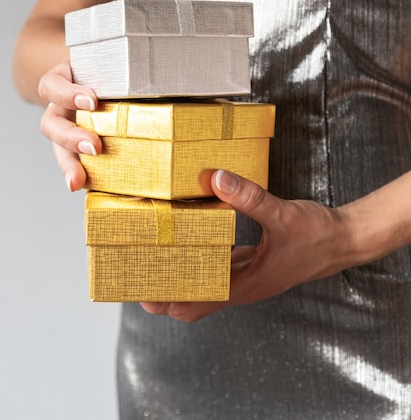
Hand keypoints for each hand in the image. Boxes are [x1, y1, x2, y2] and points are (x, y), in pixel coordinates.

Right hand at [38, 0, 156, 190]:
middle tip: (94, 145)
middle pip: (51, 122)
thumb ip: (126, 10)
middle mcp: (61, 105)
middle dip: (69, 135)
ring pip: (57, 148)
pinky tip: (84, 189)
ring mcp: (68, 128)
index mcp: (65, 76)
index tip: (91, 98)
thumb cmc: (103, 55)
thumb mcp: (112, 32)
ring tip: (78, 180)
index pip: (54, 83)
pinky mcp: (80, 146)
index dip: (68, 91)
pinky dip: (76, 175)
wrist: (89, 73)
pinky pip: (73, 162)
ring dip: (67, 163)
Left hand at [141, 170, 355, 321]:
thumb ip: (249, 197)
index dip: (166, 300)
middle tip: (136, 278)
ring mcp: (246, 279)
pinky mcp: (251, 267)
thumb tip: (215, 178)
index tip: (140, 291)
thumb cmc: (318, 234)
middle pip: (193, 302)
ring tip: (154, 263)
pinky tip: (190, 245)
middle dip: (164, 295)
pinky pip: (218, 272)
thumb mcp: (282, 213)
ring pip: (204, 288)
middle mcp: (242, 287)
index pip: (195, 303)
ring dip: (179, 280)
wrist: (345, 240)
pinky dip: (200, 264)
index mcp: (246, 285)